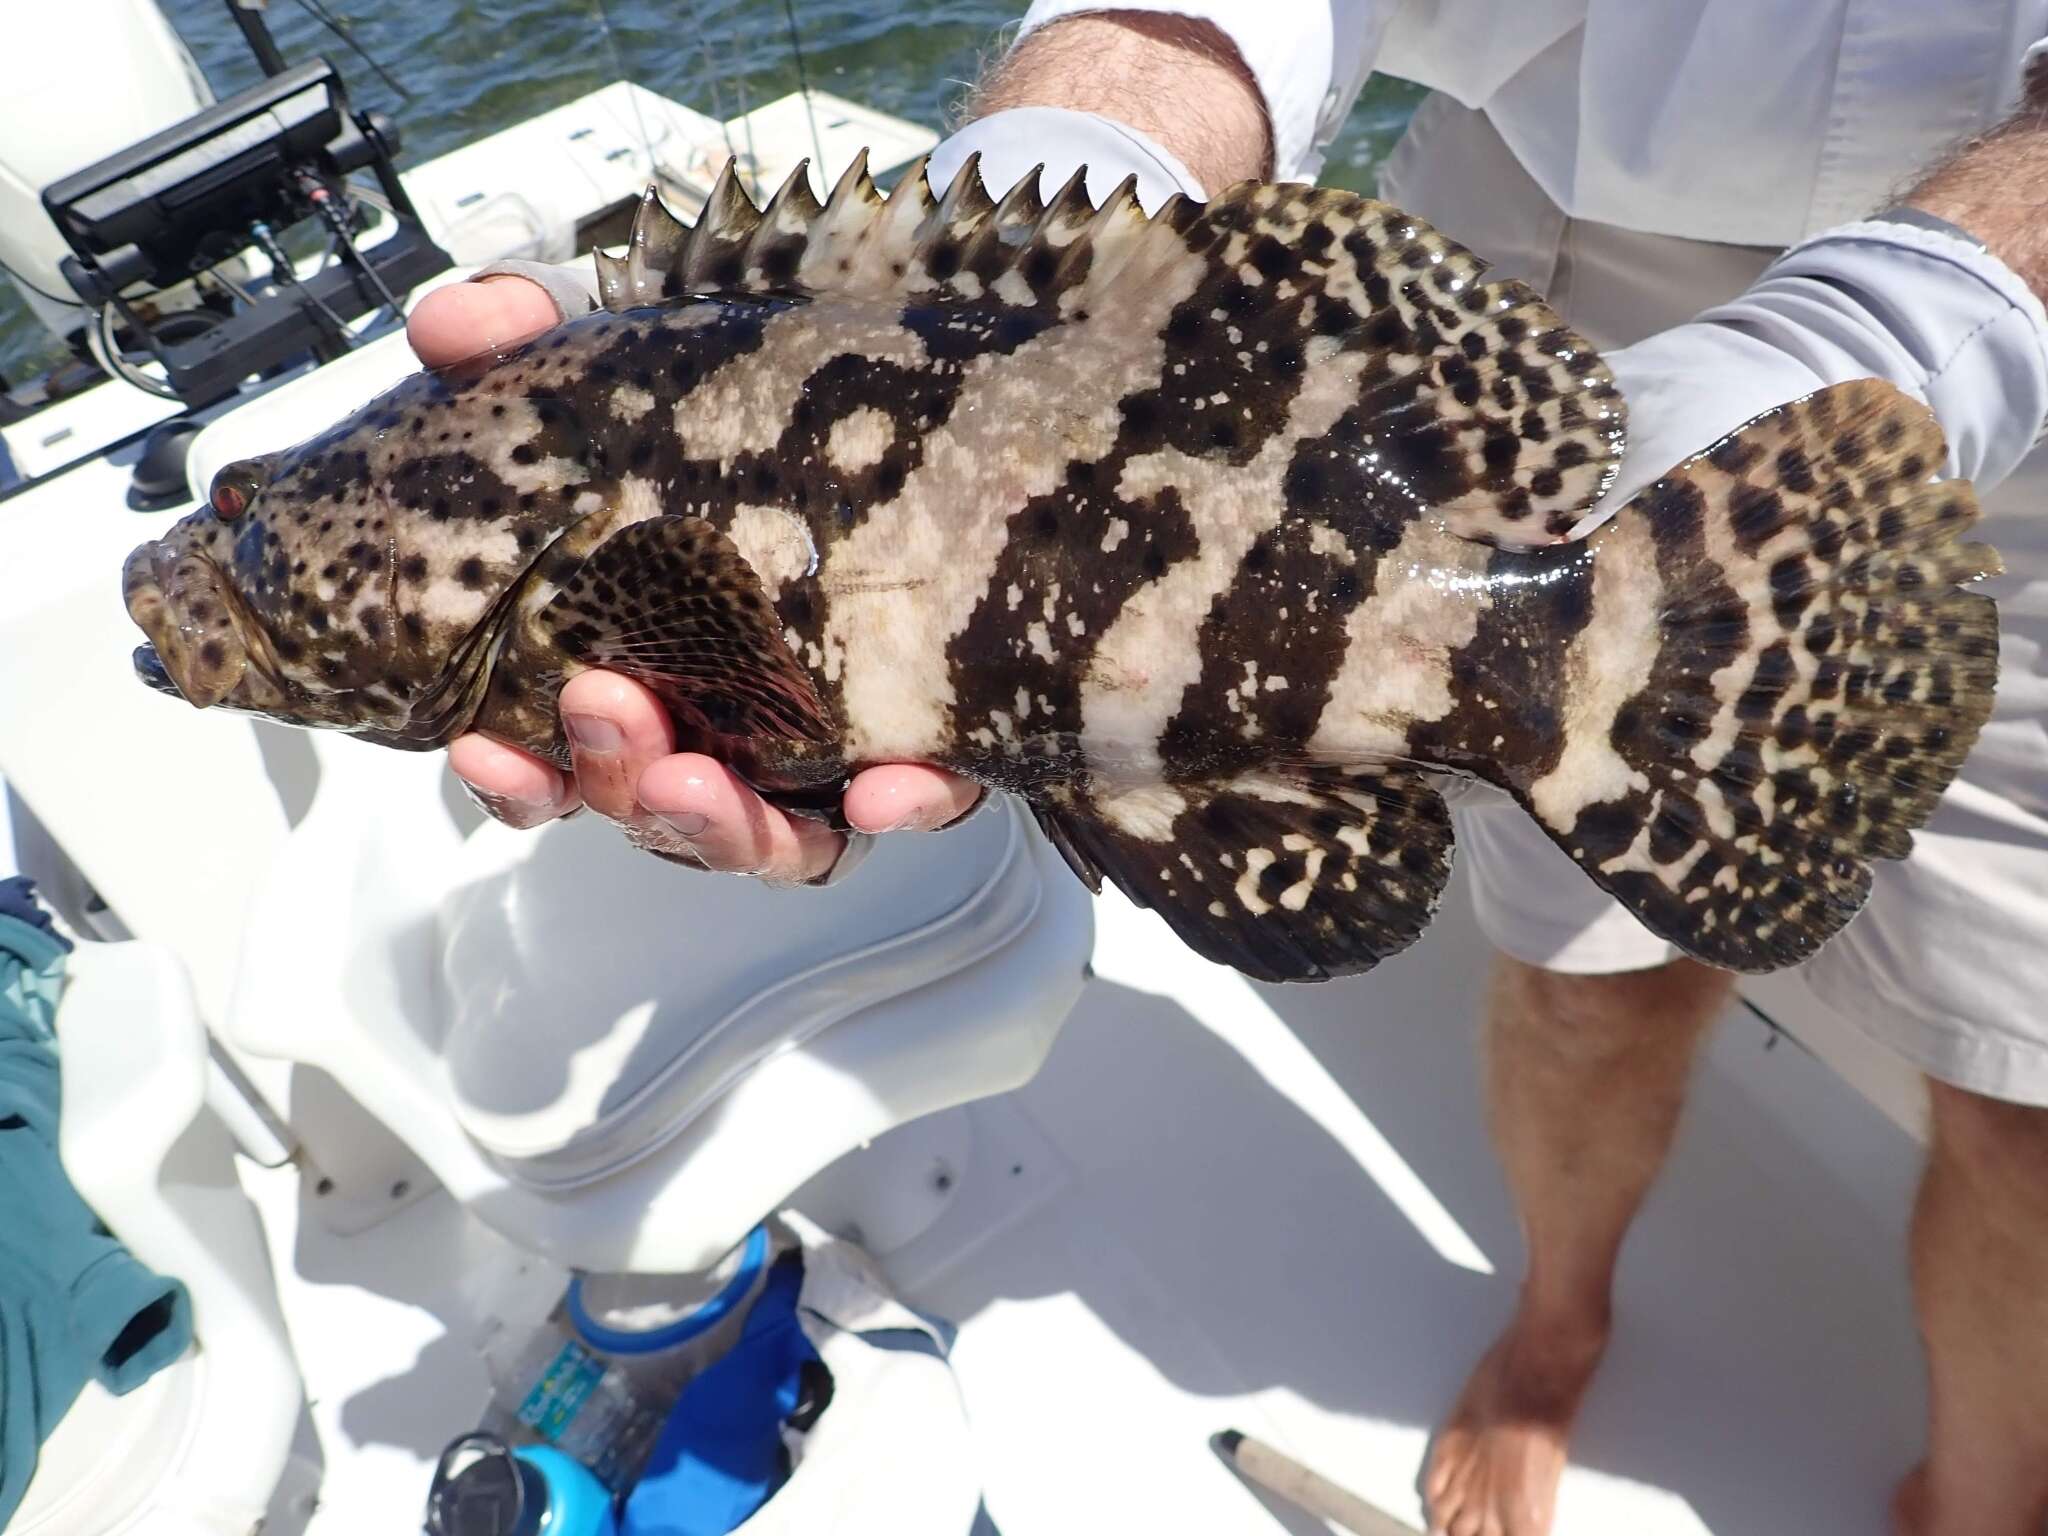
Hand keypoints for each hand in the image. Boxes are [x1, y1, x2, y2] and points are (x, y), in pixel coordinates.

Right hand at [409, 276, 981, 881]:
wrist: (918, 421)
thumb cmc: (757, 419)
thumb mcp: (638, 363)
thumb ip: (537, 336)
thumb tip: (454, 324)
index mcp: (643, 674)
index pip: (559, 769)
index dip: (518, 779)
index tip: (483, 748)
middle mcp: (730, 733)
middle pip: (657, 809)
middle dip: (615, 778)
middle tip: (602, 704)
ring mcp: (833, 751)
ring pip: (772, 839)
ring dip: (724, 826)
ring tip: (695, 778)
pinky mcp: (935, 742)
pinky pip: (921, 801)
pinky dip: (905, 803)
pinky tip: (889, 787)